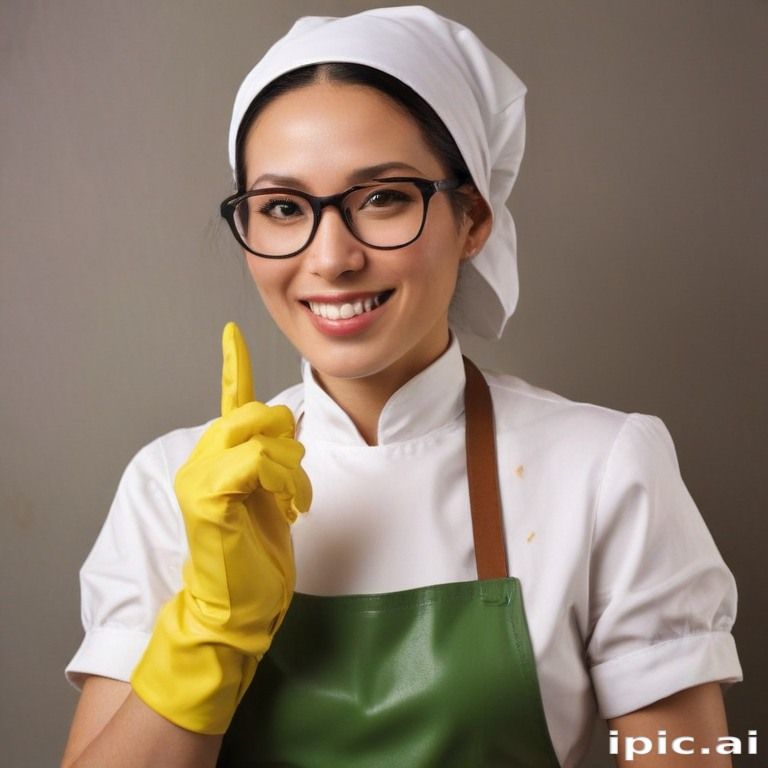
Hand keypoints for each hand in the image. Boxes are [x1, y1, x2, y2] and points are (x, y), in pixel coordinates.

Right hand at [131, 322, 310, 733]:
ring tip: (295, 500)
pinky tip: (288, 505)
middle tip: (295, 482)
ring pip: (259, 432)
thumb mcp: (272, 496)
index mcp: (217, 457)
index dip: (233, 364)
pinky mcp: (207, 497)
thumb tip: (288, 428)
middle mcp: (200, 460)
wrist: (236, 605)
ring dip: (292, 467)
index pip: (228, 401)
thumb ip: (273, 459)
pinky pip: (258, 460)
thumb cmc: (255, 553)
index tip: (232, 332)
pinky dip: (284, 479)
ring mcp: (199, 477)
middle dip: (287, 438)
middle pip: (254, 411)